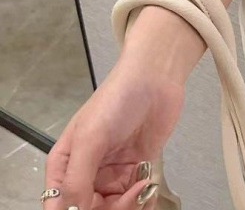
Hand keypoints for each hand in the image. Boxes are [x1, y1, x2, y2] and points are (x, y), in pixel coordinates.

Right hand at [44, 54, 184, 208]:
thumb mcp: (90, 138)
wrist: (156, 77)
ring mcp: (113, 171)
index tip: (94, 206)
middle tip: (128, 196)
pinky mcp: (137, 167)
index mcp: (65, 164)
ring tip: (142, 186)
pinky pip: (135, 198)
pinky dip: (142, 202)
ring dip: (128, 207)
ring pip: (113, 208)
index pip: (58, 205)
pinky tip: (148, 191)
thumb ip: (77, 179)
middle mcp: (86, 172)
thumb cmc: (116, 101)